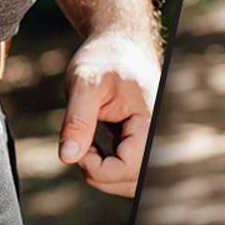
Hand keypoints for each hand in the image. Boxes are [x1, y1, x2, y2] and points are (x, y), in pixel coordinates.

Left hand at [59, 33, 159, 196]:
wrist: (118, 43)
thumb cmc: (102, 57)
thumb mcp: (83, 82)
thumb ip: (77, 120)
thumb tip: (67, 157)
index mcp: (150, 119)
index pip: (129, 167)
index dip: (98, 167)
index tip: (79, 145)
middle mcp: (157, 133)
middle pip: (133, 182)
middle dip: (100, 175)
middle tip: (79, 146)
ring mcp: (151, 140)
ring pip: (133, 181)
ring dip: (105, 175)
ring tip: (86, 146)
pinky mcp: (142, 143)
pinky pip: (130, 171)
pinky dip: (108, 168)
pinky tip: (93, 146)